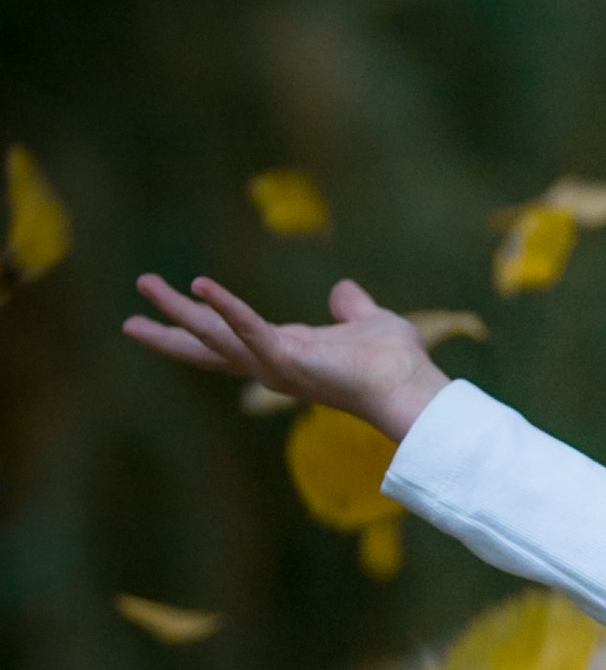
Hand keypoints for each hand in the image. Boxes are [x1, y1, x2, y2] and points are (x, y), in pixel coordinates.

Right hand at [124, 274, 448, 444]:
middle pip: (207, 348)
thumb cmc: (396, 363)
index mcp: (286, 351)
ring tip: (146, 283)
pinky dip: (225, 308)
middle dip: (169, 332)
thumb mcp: (369, 322)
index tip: (179, 302)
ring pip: (214, 336)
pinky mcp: (287, 358)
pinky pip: (248, 329)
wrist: (413, 386)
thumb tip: (344, 290)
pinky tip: (200, 285)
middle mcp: (272, 362)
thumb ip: (352, 308)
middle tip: (128, 320)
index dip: (203, 321)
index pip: (232, 339)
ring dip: (178, 311)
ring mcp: (275, 364)